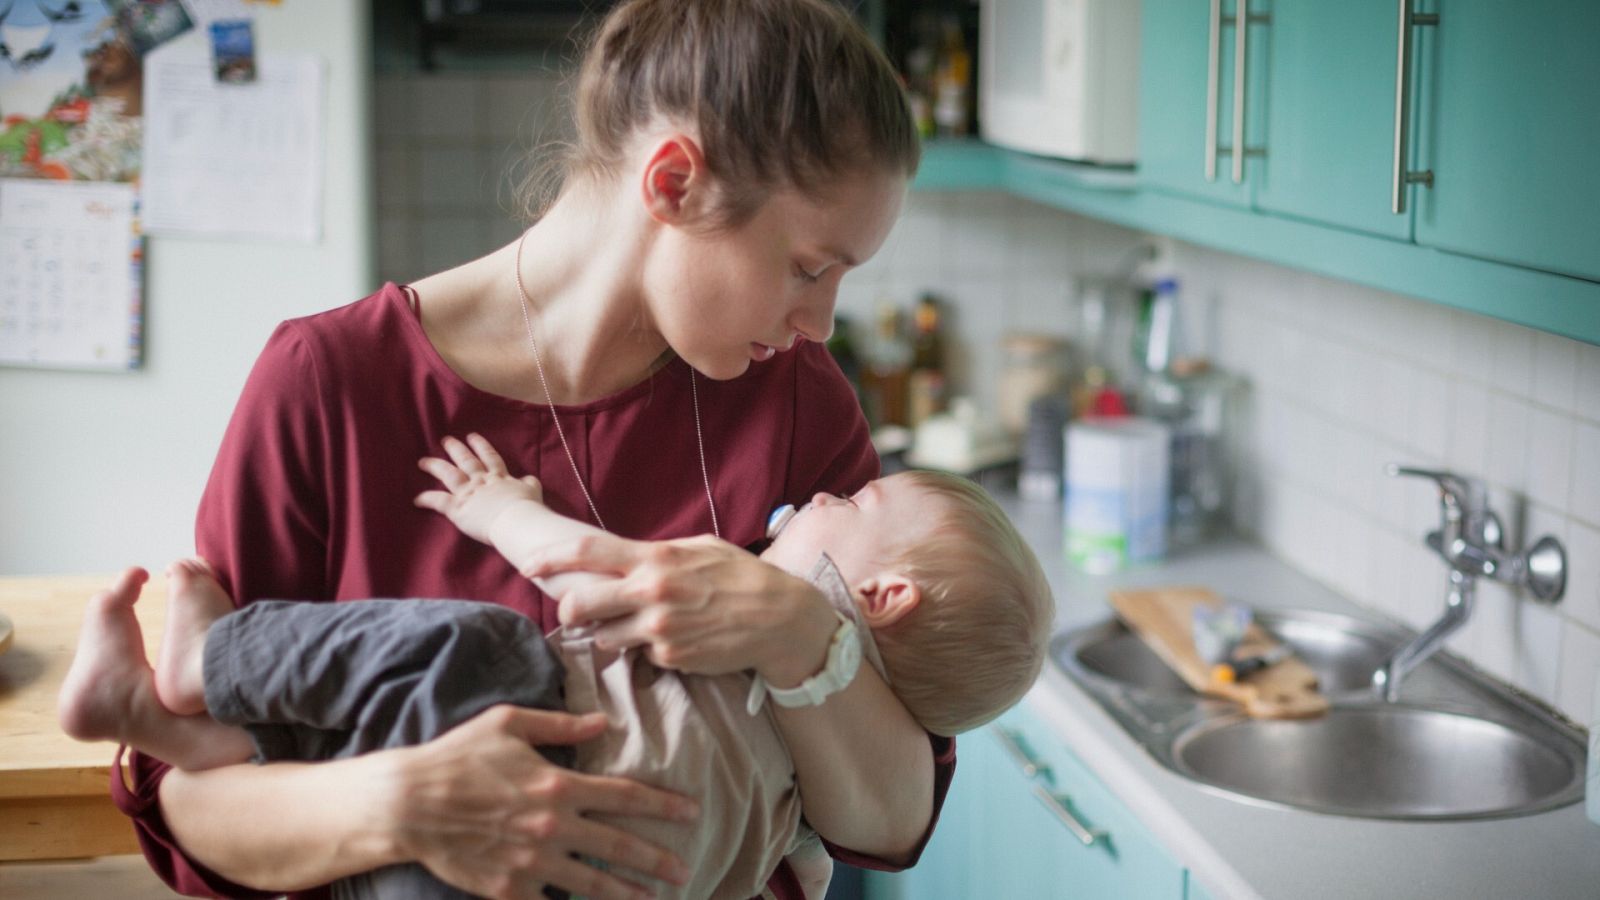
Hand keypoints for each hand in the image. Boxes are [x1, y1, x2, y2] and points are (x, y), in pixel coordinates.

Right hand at [389, 704, 696, 899]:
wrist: (407, 805)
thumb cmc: (457, 757)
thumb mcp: (508, 723)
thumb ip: (560, 724)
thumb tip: (602, 723)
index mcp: (558, 784)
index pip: (626, 796)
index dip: (663, 806)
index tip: (691, 813)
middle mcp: (553, 826)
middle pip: (619, 846)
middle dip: (657, 859)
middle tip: (684, 870)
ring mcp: (533, 862)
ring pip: (593, 884)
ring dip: (628, 893)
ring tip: (651, 899)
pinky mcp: (510, 890)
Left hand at [415, 434, 542, 544]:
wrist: (516, 520)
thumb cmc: (527, 508)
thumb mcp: (533, 490)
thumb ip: (528, 483)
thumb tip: (528, 479)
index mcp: (499, 477)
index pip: (489, 457)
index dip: (480, 446)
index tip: (472, 437)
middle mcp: (481, 480)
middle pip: (466, 461)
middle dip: (455, 449)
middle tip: (445, 440)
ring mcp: (468, 492)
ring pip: (448, 474)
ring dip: (435, 466)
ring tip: (423, 461)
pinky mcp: (458, 508)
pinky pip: (438, 501)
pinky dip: (427, 499)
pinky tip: (416, 499)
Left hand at [523, 534, 838, 682]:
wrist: (781, 619)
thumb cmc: (742, 576)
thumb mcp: (700, 548)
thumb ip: (657, 553)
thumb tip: (623, 557)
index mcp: (656, 558)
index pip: (587, 552)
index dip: (550, 558)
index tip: (528, 565)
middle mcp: (652, 593)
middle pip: (580, 604)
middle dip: (570, 610)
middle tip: (577, 613)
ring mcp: (659, 629)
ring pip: (606, 637)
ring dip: (614, 634)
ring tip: (647, 625)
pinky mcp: (670, 658)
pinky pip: (643, 656)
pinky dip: (651, 650)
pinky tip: (680, 639)